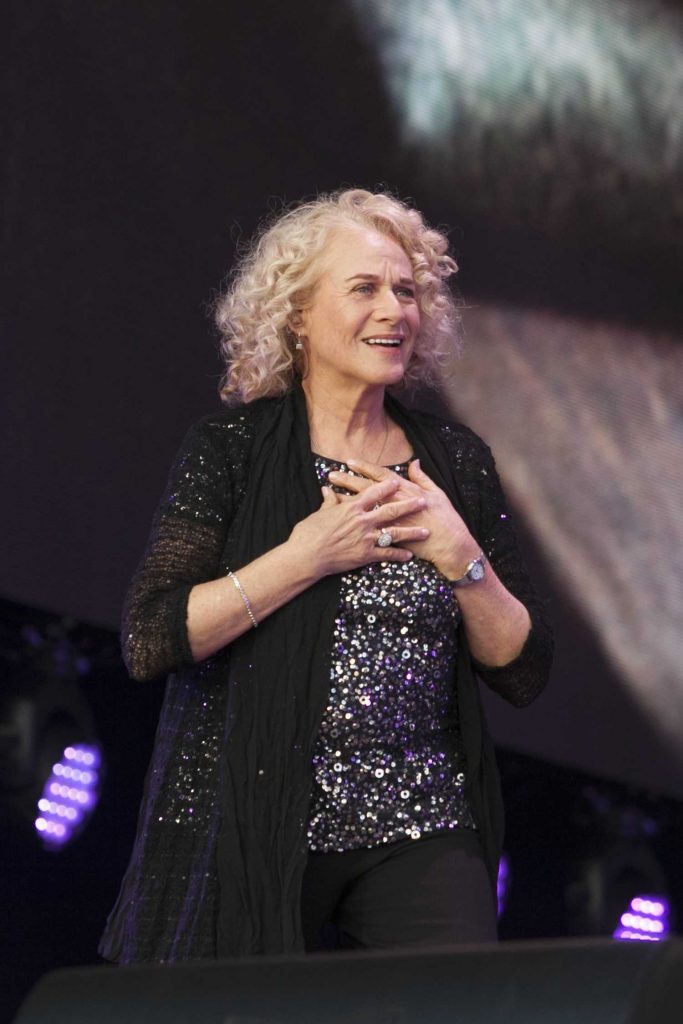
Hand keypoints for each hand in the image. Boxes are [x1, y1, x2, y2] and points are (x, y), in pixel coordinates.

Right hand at [287, 476, 430, 577]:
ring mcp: (366, 538)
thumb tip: (327, 489)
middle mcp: (363, 521)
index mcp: (352, 508)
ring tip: (426, 531)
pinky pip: (386, 554)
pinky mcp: (365, 555)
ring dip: (412, 532)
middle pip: (392, 510)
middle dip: (409, 505)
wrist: (306, 556)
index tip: (398, 481)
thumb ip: (329, 502)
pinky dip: (399, 555)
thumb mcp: (319, 513)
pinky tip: (409, 556)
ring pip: (395, 533)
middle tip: (423, 502)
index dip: (387, 486)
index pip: (374, 492)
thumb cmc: (308, 533)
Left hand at [327, 458, 478, 578]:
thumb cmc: (445, 519)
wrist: (449, 545)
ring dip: (346, 499)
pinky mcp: (388, 537)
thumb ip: (422, 477)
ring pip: (363, 508)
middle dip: (348, 481)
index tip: (349, 461)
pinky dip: (354, 523)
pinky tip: (341, 519)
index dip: (365, 468)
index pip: (381, 476)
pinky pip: (364, 526)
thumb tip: (414, 462)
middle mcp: (395, 504)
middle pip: (366, 490)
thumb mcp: (437, 494)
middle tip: (331, 474)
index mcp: (407, 490)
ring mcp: (389, 521)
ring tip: (330, 493)